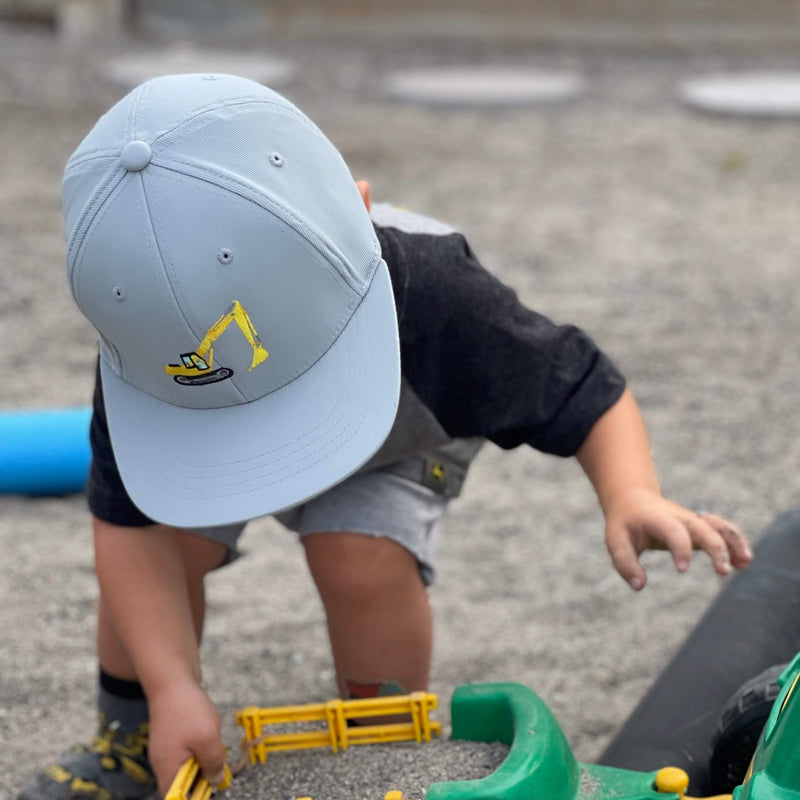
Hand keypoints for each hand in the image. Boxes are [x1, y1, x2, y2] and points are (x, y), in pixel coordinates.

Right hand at [147, 680, 226, 796]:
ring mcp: (167, 751)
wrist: (172, 681)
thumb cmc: (188, 710)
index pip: (179, 798)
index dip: (197, 797)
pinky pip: (188, 752)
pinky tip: (208, 734)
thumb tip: (216, 780)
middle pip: (184, 785)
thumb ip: (213, 764)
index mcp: (168, 771)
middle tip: (219, 764)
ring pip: (188, 767)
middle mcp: (164, 765)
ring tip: (213, 744)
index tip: (213, 787)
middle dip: (204, 778)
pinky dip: (200, 748)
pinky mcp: (172, 739)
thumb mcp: (208, 740)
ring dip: (204, 761)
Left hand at [603, 488, 751, 590]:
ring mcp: (691, 520)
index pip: (673, 531)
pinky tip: (743, 563)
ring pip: (719, 526)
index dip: (680, 548)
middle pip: (703, 527)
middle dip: (716, 547)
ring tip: (744, 563)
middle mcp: (679, 517)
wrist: (633, 499)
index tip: (682, 569)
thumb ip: (625, 563)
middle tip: (723, 572)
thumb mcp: (615, 540)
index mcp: (657, 519)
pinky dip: (736, 543)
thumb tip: (639, 586)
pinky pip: (722, 530)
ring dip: (733, 542)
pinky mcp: (699, 526)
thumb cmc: (624, 523)